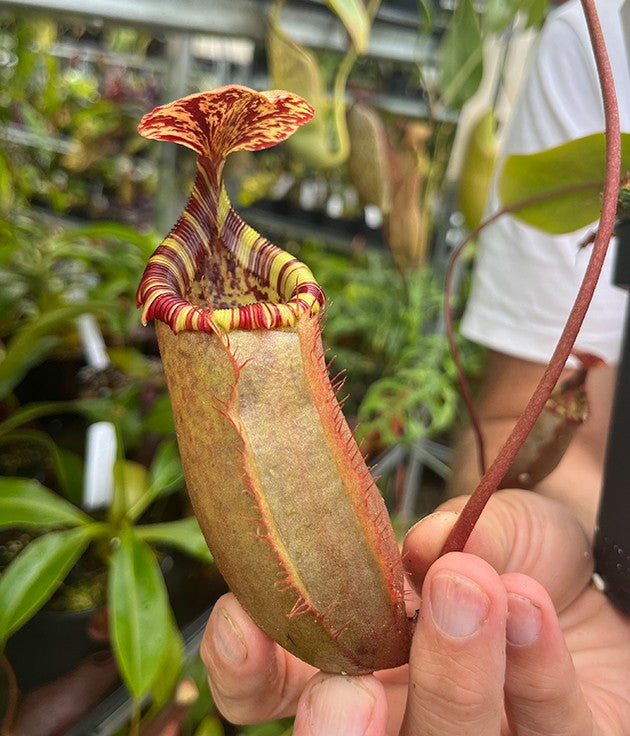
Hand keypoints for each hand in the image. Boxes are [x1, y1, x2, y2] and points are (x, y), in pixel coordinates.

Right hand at [200, 490, 629, 734]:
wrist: (588, 560)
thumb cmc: (504, 544)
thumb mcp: (470, 521)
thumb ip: (445, 535)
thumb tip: (427, 554)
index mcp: (350, 657)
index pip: (266, 686)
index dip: (242, 665)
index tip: (246, 617)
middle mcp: (398, 713)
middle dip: (337, 734)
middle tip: (351, 687)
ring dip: (451, 679)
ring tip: (468, 588)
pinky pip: (549, 732)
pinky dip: (533, 665)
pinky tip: (528, 604)